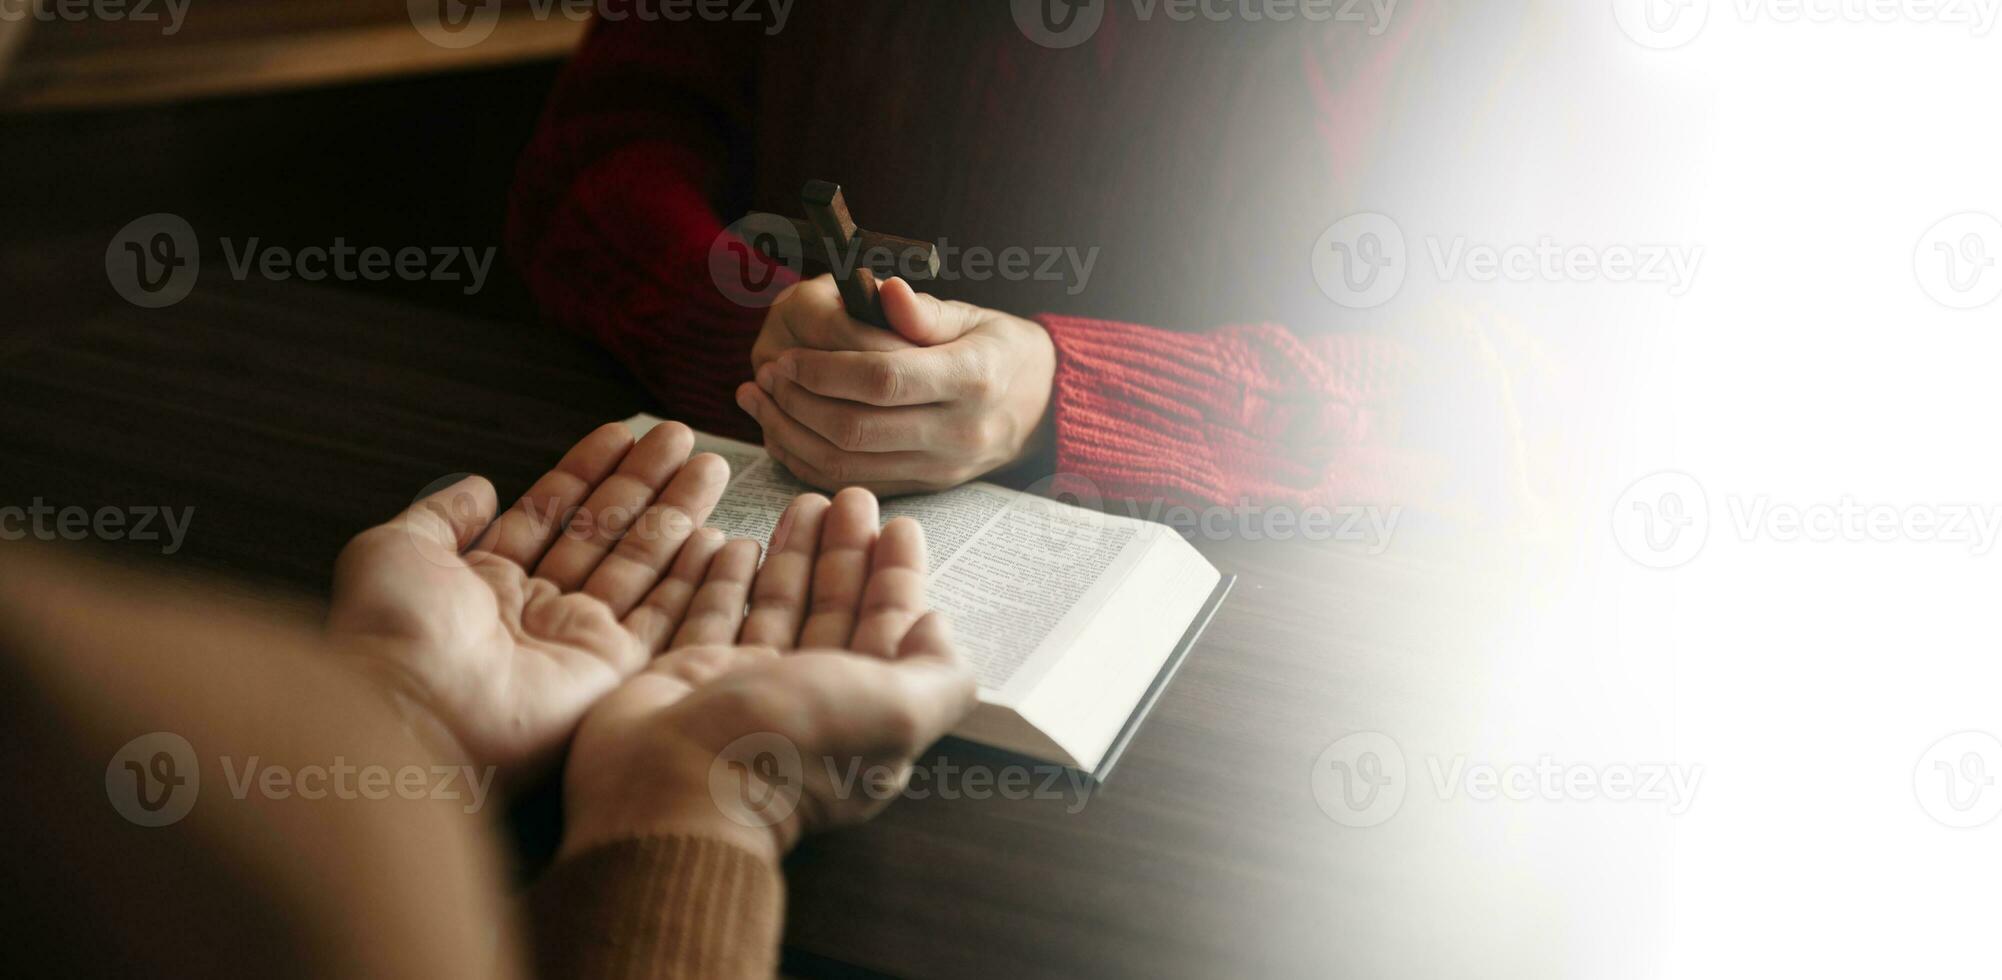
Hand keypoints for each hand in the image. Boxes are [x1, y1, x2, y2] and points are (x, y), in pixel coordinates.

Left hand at [328, 421, 766, 787]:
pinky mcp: (614, 671)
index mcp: (489, 582)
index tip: (621, 434)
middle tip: (681, 437)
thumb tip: (478, 485)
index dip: (587, 471)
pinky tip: (715, 538)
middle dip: (645, 481)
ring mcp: (579, 640)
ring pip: (641, 564)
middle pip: (606, 532)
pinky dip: (692, 579)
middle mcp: (539, 610)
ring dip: (677, 513)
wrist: (413, 709)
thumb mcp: (395, 550)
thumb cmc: (393, 632)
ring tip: (711, 465)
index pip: (552, 513)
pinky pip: (664, 617)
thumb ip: (440, 515)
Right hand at [559, 488, 978, 860]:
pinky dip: (729, 579)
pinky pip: (714, 616)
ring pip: (778, 607)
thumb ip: (938, 674)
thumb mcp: (897, 711)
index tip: (900, 527)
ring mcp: (747, 691)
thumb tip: (938, 629)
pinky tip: (737, 541)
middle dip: (847, 554)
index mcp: (864, 716)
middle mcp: (809, 704)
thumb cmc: (792, 745)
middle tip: (851, 499)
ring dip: (795, 555)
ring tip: (803, 503)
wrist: (675, 784)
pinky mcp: (690, 679)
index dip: (897, 580)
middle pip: (834, 611)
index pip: (889, 633)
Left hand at [739, 275, 1055, 494]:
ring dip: (791, 435)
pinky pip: (854, 484)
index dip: (824, 369)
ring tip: (759, 401)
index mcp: (973, 378)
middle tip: (766, 377)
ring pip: (846, 467)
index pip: (883, 379)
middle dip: (798, 403)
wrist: (1044, 407)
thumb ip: (922, 311)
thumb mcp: (974, 317)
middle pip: (857, 430)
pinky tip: (781, 432)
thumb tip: (881, 288)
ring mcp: (942, 468)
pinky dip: (808, 462)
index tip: (787, 356)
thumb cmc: (1001, 350)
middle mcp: (959, 431)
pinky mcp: (926, 488)